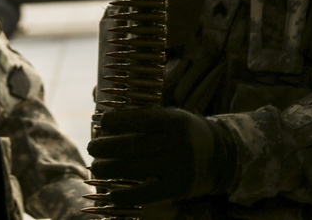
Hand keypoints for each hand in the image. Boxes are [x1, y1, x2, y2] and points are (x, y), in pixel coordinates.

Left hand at [87, 106, 236, 206]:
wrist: (219, 155)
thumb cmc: (185, 133)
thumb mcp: (172, 117)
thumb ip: (145, 117)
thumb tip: (105, 121)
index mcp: (175, 121)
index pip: (140, 119)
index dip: (117, 121)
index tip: (102, 122)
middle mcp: (177, 143)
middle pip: (133, 146)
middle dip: (106, 147)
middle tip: (92, 148)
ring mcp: (178, 167)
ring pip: (134, 169)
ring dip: (109, 168)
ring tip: (97, 167)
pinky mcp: (177, 188)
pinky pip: (145, 194)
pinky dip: (125, 195)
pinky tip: (112, 193)